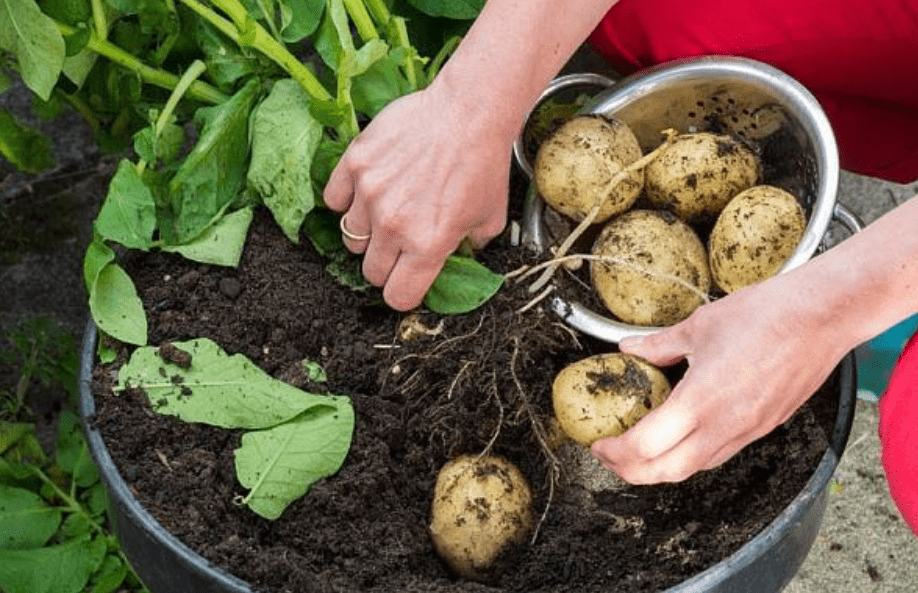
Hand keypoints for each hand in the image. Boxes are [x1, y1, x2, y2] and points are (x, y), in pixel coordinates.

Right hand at [323, 85, 511, 310]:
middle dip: (386, 264)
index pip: (397, 297)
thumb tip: (459, 259)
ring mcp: (370, 194)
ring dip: (367, 232)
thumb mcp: (490, 218)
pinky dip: (346, 200)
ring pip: (351, 237)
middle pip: (371, 271)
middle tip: (400, 244)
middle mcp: (394, 225)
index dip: (403, 292)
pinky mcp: (355, 164)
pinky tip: (367, 191)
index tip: (407, 281)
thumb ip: (470, 248)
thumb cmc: (482, 162)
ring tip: (387, 211)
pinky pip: (333, 200)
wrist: (469, 112)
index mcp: (428, 245)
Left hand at [591, 279, 847, 483]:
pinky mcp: (765, 427)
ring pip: (695, 468)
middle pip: (666, 472)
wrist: (823, 316)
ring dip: (661, 468)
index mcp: (701, 400)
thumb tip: (630, 349)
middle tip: (610, 456)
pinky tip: (680, 438)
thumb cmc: (766, 314)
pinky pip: (720, 454)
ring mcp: (748, 430)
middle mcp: (725, 425)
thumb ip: (659, 345)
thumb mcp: (698, 325)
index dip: (615, 452)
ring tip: (638, 451)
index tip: (599, 444)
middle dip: (630, 471)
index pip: (645, 447)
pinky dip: (691, 456)